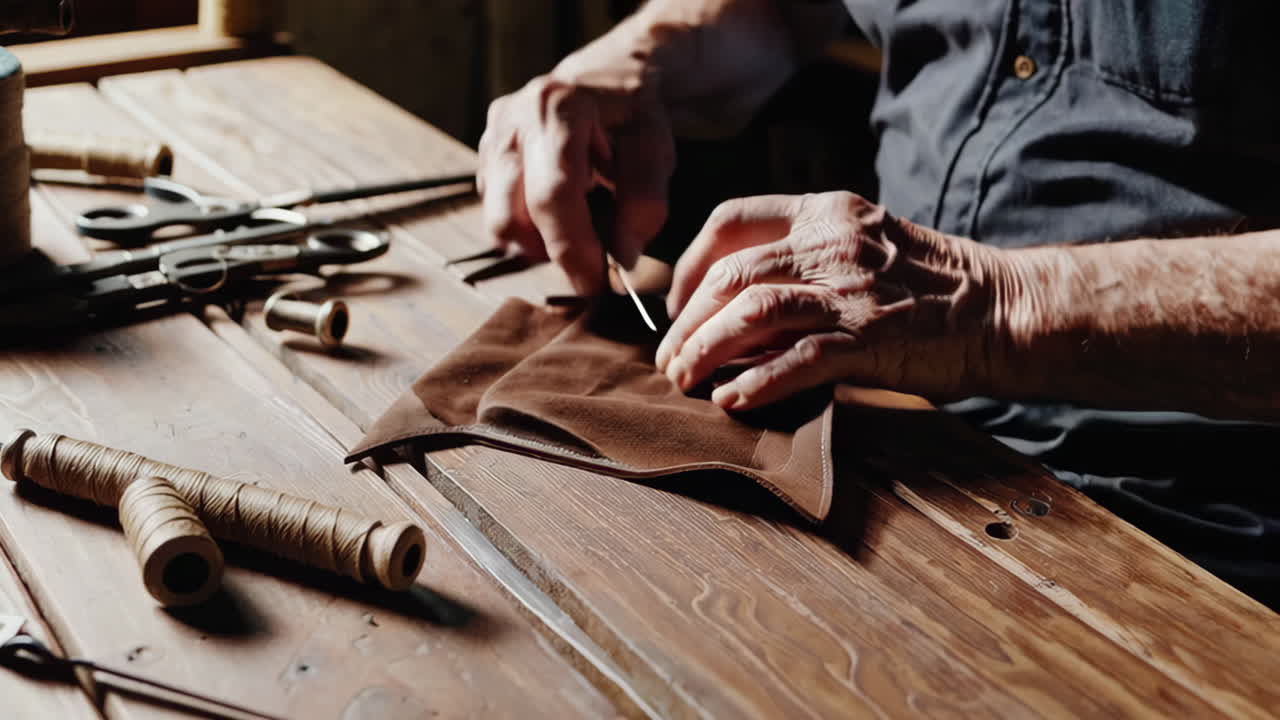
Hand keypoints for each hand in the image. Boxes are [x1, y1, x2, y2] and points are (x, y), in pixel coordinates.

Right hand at [477, 68, 674, 294]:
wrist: (604, 78)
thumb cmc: (631, 116)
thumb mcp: (655, 149)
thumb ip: (645, 201)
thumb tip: (625, 255)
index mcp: (558, 108)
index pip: (553, 195)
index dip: (571, 248)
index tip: (594, 285)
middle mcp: (512, 120)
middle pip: (511, 215)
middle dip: (550, 253)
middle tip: (590, 264)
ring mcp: (492, 137)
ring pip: (497, 220)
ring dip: (536, 243)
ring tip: (576, 229)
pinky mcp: (484, 155)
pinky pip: (496, 211)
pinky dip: (527, 226)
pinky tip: (558, 212)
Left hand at [655, 192, 1017, 409]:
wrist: (1008, 309)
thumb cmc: (934, 286)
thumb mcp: (866, 246)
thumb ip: (808, 261)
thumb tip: (740, 308)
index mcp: (827, 213)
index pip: (731, 220)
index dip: (690, 264)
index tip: (677, 305)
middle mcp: (833, 243)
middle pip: (730, 274)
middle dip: (687, 322)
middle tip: (670, 359)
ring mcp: (852, 290)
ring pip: (752, 311)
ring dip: (707, 349)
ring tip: (685, 380)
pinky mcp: (872, 337)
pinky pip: (797, 358)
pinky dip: (756, 381)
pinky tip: (732, 399)